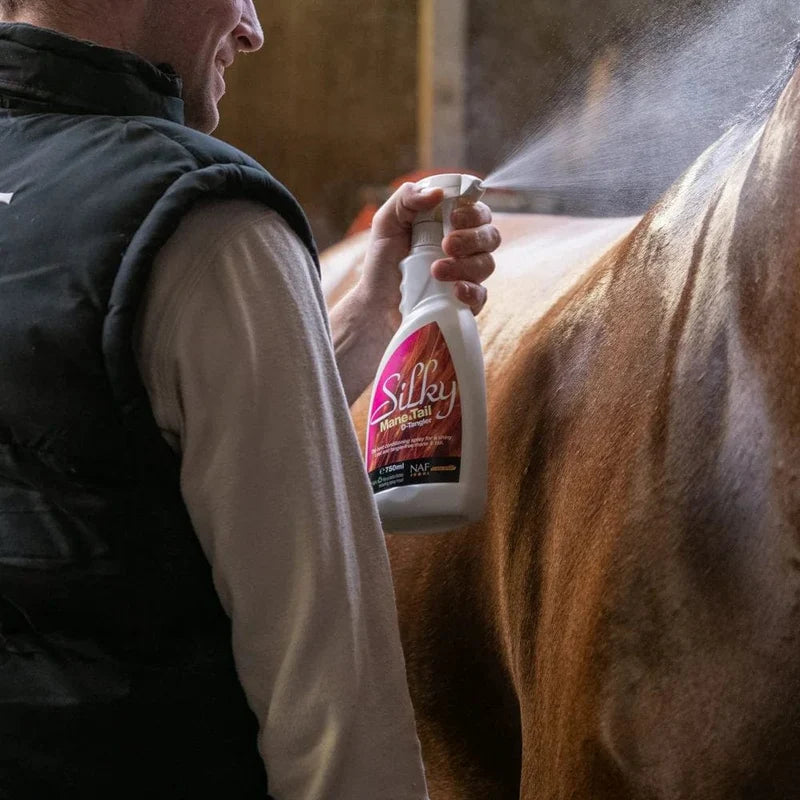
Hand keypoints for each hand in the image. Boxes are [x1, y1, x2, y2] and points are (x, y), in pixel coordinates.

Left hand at [357, 181, 500, 332]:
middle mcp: (463, 250)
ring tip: (436, 270)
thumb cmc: (382, 264)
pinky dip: (472, 291)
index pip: (478, 213)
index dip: (474, 212)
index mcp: (450, 227)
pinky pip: (481, 296)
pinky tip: (455, 290)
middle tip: (446, 244)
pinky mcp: (464, 304)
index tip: (454, 218)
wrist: (374, 306)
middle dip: (472, 238)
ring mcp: (466, 277)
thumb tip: (437, 192)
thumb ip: (406, 198)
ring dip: (465, 265)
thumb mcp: (387, 224)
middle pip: (490, 236)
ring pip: (486, 264)